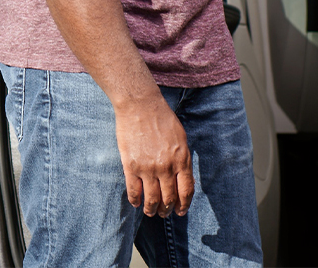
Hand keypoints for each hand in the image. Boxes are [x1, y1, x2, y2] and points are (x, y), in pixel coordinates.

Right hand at [114, 96, 193, 217]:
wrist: (140, 104)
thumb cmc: (161, 117)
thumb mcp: (180, 137)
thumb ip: (182, 158)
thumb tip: (182, 177)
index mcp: (181, 160)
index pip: (186, 191)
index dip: (183, 205)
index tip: (180, 211)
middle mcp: (166, 167)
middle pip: (169, 199)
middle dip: (167, 210)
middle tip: (164, 212)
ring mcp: (148, 168)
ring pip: (152, 199)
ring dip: (151, 209)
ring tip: (150, 212)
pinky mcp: (131, 166)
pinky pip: (134, 191)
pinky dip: (135, 200)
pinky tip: (136, 202)